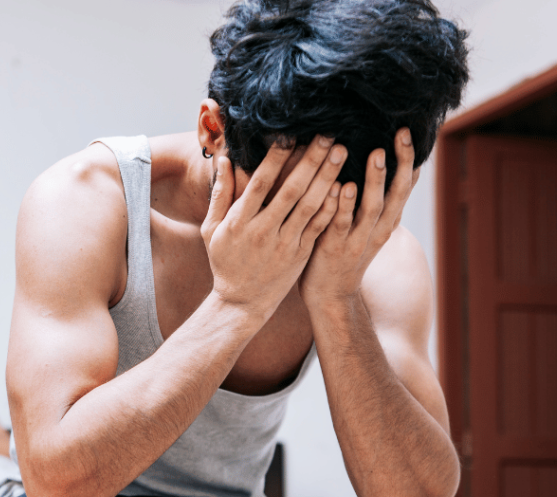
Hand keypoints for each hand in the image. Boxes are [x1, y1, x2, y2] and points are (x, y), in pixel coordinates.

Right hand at [202, 136, 342, 320]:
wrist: (242, 302)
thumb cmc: (225, 261)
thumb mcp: (212, 229)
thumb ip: (220, 194)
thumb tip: (224, 160)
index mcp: (239, 222)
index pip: (260, 183)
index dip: (275, 159)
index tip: (289, 134)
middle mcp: (263, 231)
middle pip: (290, 190)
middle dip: (310, 161)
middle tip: (326, 135)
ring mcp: (284, 244)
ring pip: (309, 206)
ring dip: (327, 177)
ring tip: (340, 153)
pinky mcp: (300, 254)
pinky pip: (319, 226)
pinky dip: (332, 206)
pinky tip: (344, 186)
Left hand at [299, 128, 418, 304]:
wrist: (330, 296)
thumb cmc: (345, 254)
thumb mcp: (368, 227)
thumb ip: (376, 201)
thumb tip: (384, 169)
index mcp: (386, 222)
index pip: (404, 187)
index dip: (409, 161)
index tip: (409, 132)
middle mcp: (377, 229)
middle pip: (395, 193)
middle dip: (400, 163)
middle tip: (401, 135)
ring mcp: (356, 239)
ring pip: (371, 207)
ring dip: (374, 180)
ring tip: (376, 154)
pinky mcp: (333, 247)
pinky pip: (339, 223)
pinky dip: (342, 205)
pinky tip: (343, 185)